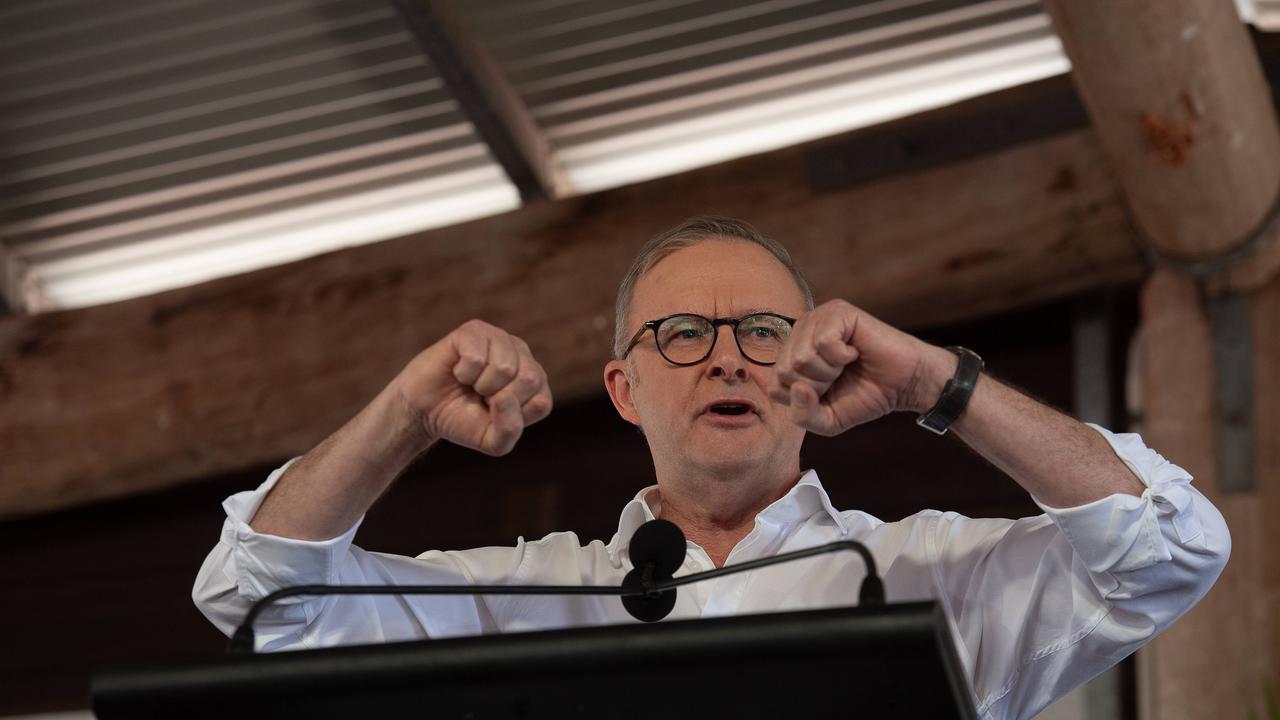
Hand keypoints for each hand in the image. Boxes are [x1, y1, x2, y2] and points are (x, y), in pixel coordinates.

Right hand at [394, 320, 552, 455]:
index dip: (511, 417)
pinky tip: (458, 371)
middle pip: (529, 380)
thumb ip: (509, 430)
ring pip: (505, 367)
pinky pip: (477, 357)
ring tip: (471, 383)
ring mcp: (500, 339)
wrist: (424, 410)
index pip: (541, 403)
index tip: (493, 413)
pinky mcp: (474, 330)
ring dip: (480, 385)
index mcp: (536, 382)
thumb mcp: (492, 441)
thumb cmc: (463, 421)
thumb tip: (506, 397)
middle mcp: (522, 355)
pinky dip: (463, 373)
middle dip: (498, 399)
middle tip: (481, 397)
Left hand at [767, 300, 950, 435]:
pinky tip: (854, 351)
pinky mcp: (837, 311)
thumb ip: (802, 415)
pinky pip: (822, 342)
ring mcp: (817, 319)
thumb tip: (796, 387)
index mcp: (791, 356)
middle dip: (818, 384)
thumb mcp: (827, 420)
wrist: (904, 385)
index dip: (806, 399)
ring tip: (847, 363)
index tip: (829, 390)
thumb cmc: (864, 396)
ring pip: (801, 357)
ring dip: (830, 370)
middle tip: (840, 375)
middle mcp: (799, 334)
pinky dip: (842, 356)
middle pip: (785, 371)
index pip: (775, 385)